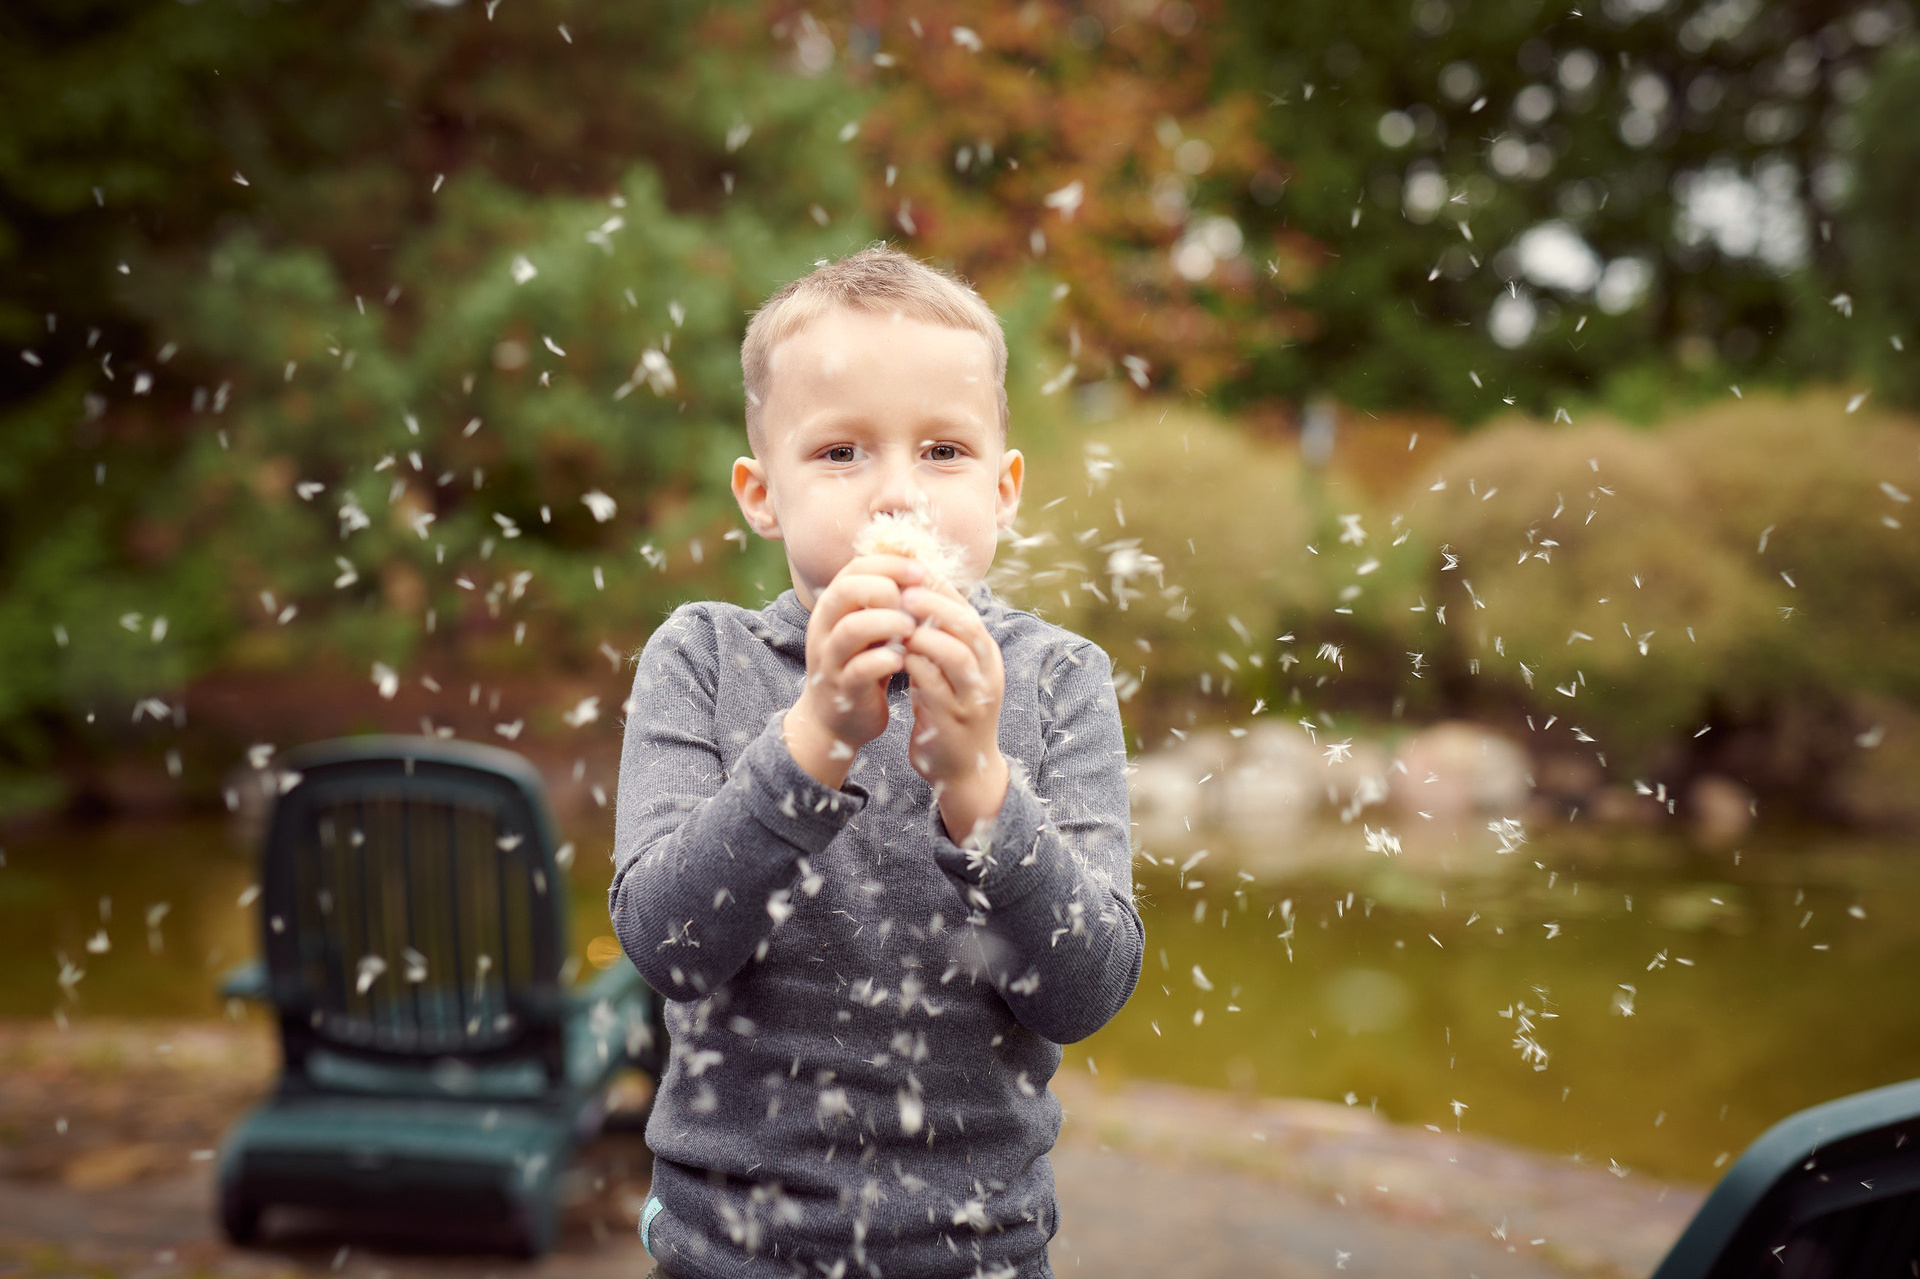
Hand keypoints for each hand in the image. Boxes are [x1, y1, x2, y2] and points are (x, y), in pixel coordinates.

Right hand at [783, 555, 924, 788]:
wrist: (835, 721)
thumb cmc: (861, 665)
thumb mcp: (870, 628)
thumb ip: (885, 602)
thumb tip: (921, 568)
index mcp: (833, 607)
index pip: (855, 568)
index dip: (889, 564)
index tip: (921, 572)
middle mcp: (825, 628)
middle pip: (845, 590)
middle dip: (884, 588)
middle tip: (913, 603)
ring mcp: (830, 659)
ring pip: (850, 629)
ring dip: (887, 623)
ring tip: (912, 629)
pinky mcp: (842, 689)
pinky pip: (859, 669)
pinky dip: (884, 661)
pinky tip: (903, 660)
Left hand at [899, 582, 1008, 844]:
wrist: (964, 769)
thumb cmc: (950, 711)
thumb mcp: (951, 671)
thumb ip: (939, 639)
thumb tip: (914, 593)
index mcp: (987, 656)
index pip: (968, 611)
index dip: (940, 591)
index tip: (910, 575)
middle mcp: (987, 673)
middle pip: (968, 627)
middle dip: (935, 606)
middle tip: (903, 593)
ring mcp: (974, 698)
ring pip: (956, 655)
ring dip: (925, 636)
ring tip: (898, 625)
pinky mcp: (955, 721)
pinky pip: (935, 686)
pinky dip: (915, 667)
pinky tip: (896, 658)